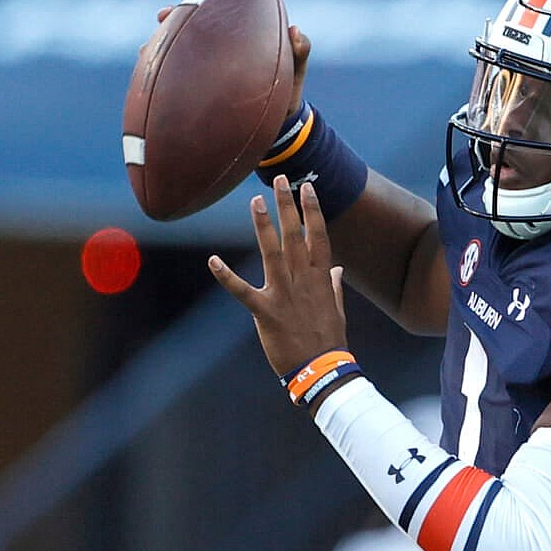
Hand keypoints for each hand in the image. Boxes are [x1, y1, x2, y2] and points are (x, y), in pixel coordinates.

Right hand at [150, 0, 306, 113]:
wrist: (277, 125)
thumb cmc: (287, 92)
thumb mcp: (295, 71)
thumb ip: (300, 51)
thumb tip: (296, 31)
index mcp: (241, 32)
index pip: (222, 5)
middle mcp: (219, 45)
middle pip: (192, 23)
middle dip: (176, 16)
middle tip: (163, 15)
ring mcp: (206, 66)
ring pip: (178, 47)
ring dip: (162, 44)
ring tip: (148, 47)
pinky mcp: (198, 86)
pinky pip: (175, 76)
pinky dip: (159, 71)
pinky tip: (147, 71)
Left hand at [209, 176, 349, 378]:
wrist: (321, 371)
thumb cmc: (329, 342)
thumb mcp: (336, 310)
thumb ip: (334, 287)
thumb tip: (338, 270)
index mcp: (321, 279)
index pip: (317, 237)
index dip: (312, 211)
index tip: (307, 188)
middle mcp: (303, 281)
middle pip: (294, 237)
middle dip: (287, 206)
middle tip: (279, 179)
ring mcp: (283, 295)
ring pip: (271, 254)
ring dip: (263, 226)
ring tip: (255, 202)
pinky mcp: (265, 312)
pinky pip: (242, 291)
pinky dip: (226, 276)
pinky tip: (212, 261)